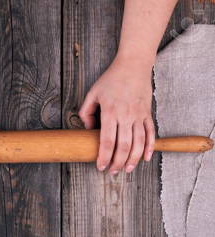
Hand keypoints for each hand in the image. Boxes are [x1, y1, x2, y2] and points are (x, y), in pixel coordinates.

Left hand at [79, 56, 154, 174]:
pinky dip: (150, 147)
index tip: (100, 166)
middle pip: (123, 146)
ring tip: (128, 169)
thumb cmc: (111, 79)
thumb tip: (87, 129)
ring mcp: (139, 115)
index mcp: (110, 112)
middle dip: (118, 162)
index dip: (103, 156)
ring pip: (138, 143)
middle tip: (112, 171)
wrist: (133, 65)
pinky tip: (145, 157)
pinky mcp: (147, 113)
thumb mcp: (92, 93)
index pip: (107, 141)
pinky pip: (151, 133)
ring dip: (133, 159)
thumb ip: (86, 112)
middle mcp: (126, 116)